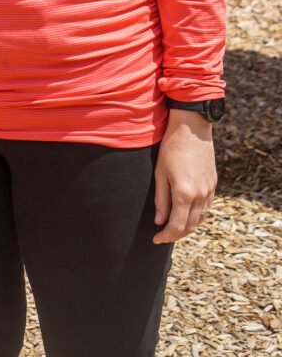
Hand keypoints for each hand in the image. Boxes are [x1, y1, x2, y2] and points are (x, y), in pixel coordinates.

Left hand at [153, 110, 215, 243]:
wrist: (192, 129)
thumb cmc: (171, 148)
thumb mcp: (160, 173)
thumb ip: (161, 199)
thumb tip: (159, 221)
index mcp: (184, 193)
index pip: (177, 226)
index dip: (166, 236)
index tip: (156, 239)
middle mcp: (200, 195)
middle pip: (190, 226)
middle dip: (176, 234)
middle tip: (163, 235)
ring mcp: (209, 190)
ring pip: (200, 218)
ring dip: (187, 225)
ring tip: (173, 225)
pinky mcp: (213, 184)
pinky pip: (206, 207)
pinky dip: (196, 214)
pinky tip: (186, 210)